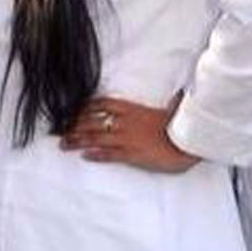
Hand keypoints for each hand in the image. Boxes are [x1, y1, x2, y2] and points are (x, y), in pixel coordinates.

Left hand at [60, 95, 199, 172]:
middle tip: (60, 129)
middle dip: (74, 125)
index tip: (73, 109)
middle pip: (94, 120)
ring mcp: (128, 138)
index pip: (104, 103)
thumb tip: (180, 95)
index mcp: (134, 109)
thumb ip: (173, 103)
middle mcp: (127, 122)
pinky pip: (110, 154)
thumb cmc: (184, 128)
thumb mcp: (176, 111)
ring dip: (78, 140)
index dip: (86, 106)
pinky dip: (96, 154)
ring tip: (64, 144)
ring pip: (97, 137)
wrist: (191, 142)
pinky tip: (85, 155)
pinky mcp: (132, 154)